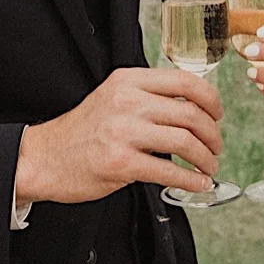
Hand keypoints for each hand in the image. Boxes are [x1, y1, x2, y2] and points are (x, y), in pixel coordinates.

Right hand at [15, 67, 222, 203]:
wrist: (45, 158)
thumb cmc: (82, 132)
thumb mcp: (112, 98)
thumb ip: (147, 97)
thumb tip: (191, 109)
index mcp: (128, 80)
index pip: (185, 81)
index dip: (211, 99)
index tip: (218, 114)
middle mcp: (127, 101)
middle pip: (190, 113)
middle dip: (213, 134)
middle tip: (216, 147)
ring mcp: (123, 132)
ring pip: (185, 141)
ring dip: (205, 158)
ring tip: (208, 166)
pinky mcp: (121, 163)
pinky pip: (169, 172)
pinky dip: (191, 180)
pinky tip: (198, 184)